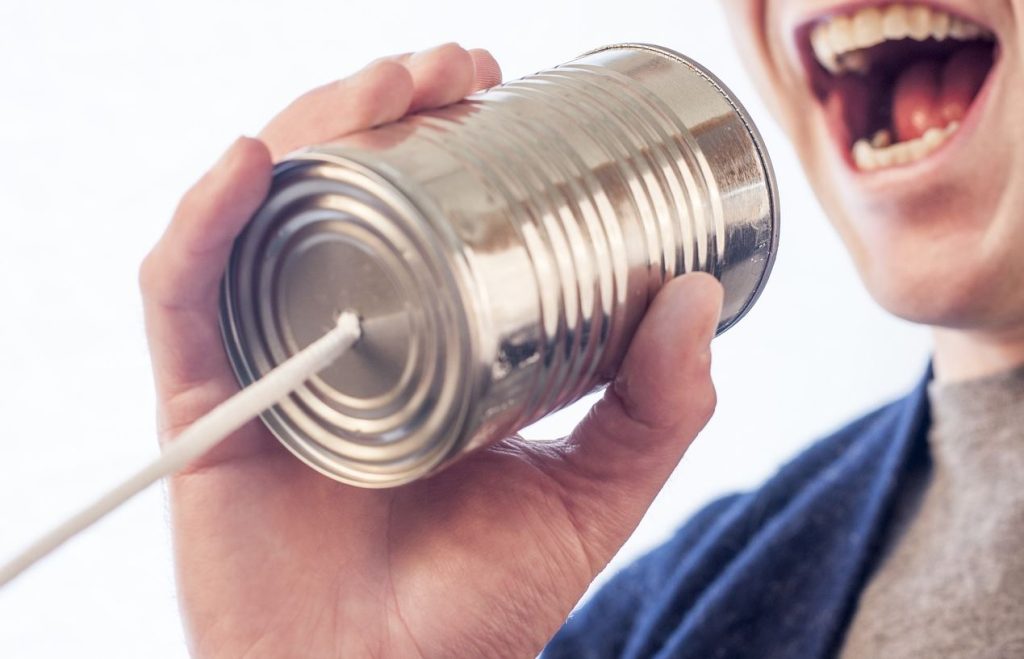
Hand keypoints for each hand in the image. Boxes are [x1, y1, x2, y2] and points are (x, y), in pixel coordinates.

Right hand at [140, 42, 723, 657]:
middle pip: (336, 191)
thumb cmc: (479, 608)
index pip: (411, 211)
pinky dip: (201, 224)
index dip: (441, 133)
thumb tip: (699, 295)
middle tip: (451, 65)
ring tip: (380, 85)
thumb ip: (655, 411)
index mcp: (418, 346)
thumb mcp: (589, 495)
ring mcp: (270, 361)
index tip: (494, 83)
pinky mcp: (207, 404)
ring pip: (262, 216)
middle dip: (382, 106)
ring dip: (308, 128)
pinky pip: (181, 296)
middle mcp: (338, 336)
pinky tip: (249, 164)